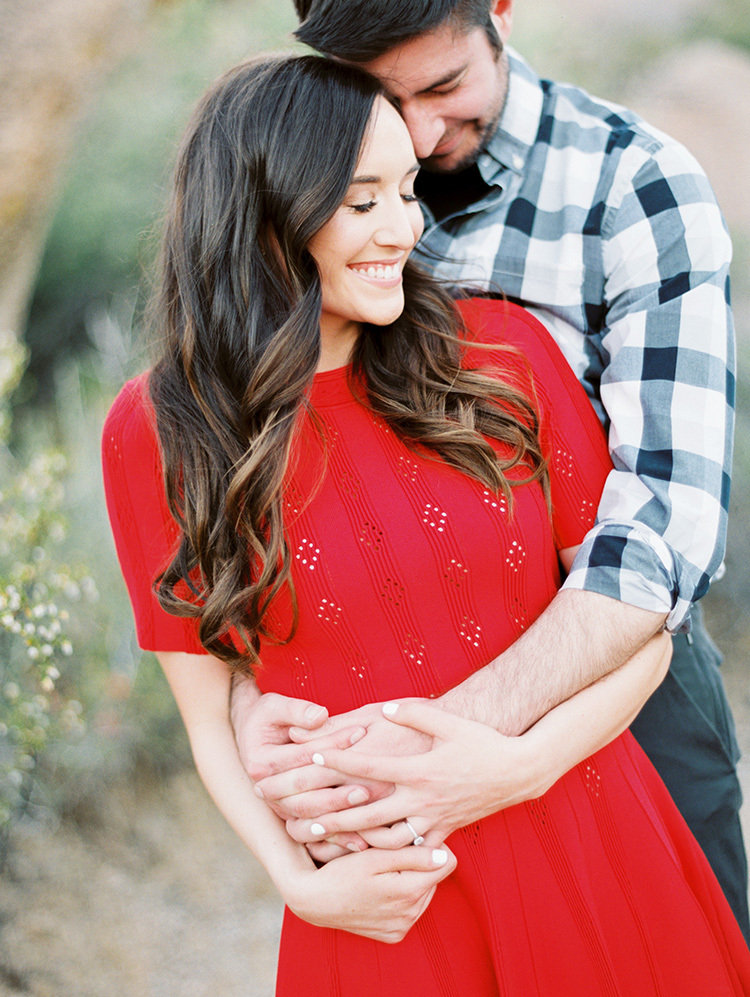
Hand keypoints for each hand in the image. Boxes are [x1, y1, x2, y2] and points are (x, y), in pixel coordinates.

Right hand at [230, 688, 379, 851]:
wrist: (253, 737)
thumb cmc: (268, 716)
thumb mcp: (275, 705)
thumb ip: (297, 710)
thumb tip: (320, 717)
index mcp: (260, 763)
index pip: (301, 756)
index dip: (332, 744)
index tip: (360, 732)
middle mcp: (265, 790)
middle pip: (303, 795)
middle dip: (336, 791)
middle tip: (369, 784)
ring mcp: (277, 808)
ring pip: (308, 819)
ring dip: (338, 817)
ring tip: (367, 808)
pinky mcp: (290, 818)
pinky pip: (313, 837)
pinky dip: (335, 841)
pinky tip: (361, 843)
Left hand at [281, 701, 545, 846]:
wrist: (517, 772)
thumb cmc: (481, 741)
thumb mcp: (448, 721)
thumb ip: (414, 713)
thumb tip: (385, 708)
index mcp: (418, 769)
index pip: (368, 768)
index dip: (337, 762)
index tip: (310, 759)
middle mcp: (421, 798)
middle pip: (367, 813)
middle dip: (332, 816)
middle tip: (301, 818)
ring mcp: (432, 819)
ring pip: (384, 839)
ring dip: (353, 840)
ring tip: (325, 839)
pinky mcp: (442, 832)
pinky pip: (408, 848)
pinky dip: (384, 851)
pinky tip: (363, 850)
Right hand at [282, 843, 456, 942]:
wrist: (314, 902)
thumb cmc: (342, 873)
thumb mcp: (375, 857)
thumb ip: (413, 856)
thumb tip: (446, 856)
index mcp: (409, 892)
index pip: (447, 863)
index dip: (431, 846)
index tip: (412, 840)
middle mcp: (411, 915)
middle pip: (434, 878)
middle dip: (419, 864)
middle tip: (390, 856)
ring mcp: (402, 927)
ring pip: (423, 893)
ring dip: (410, 879)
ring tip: (383, 872)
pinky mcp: (394, 935)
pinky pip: (411, 910)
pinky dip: (400, 897)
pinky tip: (380, 889)